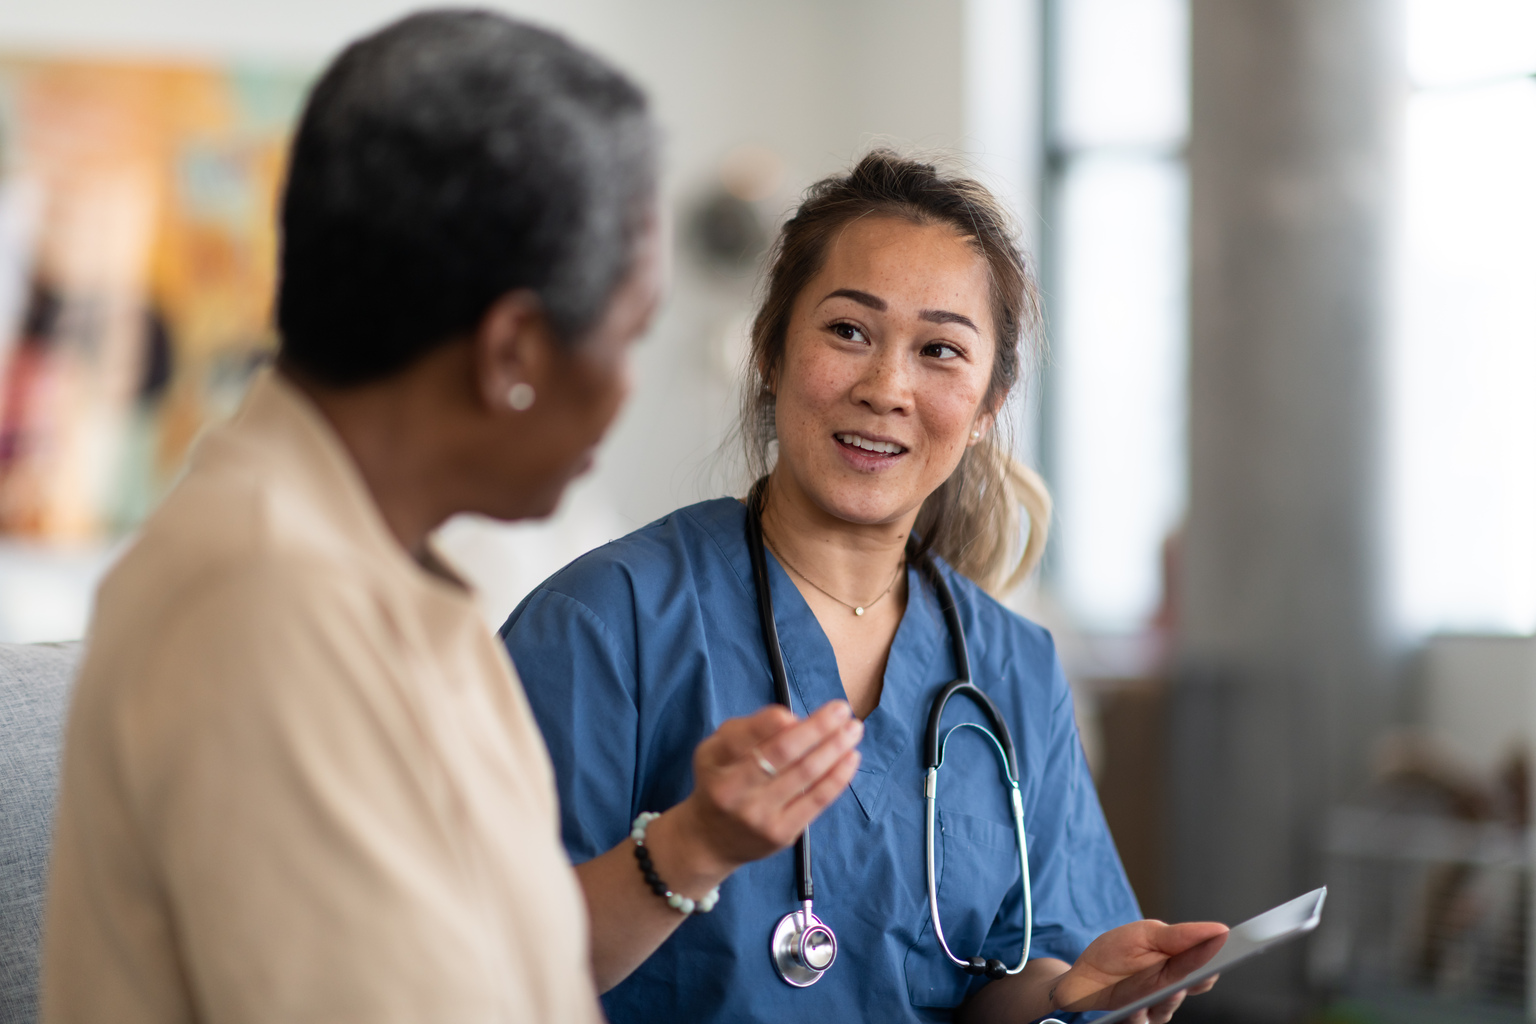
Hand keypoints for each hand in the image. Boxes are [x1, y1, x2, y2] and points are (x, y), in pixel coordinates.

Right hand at [657, 701, 862, 880]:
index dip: (773, 721)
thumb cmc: (720, 781)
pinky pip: (816, 801)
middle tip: (843, 710)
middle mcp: (734, 792)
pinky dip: (838, 777)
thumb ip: (750, 730)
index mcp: (715, 764)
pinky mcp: (782, 834)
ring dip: (835, 748)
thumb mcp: (717, 749)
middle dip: (817, 728)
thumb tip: (793, 720)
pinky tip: (851, 758)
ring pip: (805, 775)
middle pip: (782, 753)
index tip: (798, 711)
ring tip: (854, 729)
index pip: (745, 737)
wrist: (710, 840)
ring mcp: (760, 816)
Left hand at [1049, 920, 1227, 1023]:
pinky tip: (1134, 1009)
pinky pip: (1142, 1021)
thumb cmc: (1116, 951)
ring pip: (1168, 1006)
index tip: (1227, 943)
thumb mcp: (1145, 935)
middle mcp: (1173, 989)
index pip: (1207, 965)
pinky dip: (1138, 1015)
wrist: (1082, 975)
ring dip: (1167, 998)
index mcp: (1180, 965)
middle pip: (1193, 987)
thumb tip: (1219, 930)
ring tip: (1170, 989)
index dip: (1220, 956)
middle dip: (1198, 978)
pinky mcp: (1136, 1020)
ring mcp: (1155, 1007)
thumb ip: (1180, 936)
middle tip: (1204, 970)